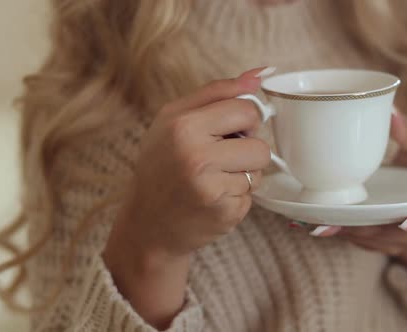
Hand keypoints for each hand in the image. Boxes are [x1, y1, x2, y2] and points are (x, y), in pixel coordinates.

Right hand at [103, 68, 271, 327]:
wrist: (146, 225)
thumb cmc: (161, 167)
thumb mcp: (174, 119)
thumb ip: (217, 93)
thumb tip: (260, 74)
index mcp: (183, 126)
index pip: (246, 109)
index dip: (245, 120)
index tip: (231, 130)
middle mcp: (196, 156)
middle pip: (260, 144)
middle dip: (248, 149)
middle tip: (221, 158)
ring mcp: (212, 188)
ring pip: (259, 170)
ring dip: (244, 175)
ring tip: (215, 179)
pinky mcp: (225, 214)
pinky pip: (252, 195)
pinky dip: (238, 197)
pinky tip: (213, 200)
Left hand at [310, 112, 406, 280]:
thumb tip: (391, 113)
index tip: (406, 220)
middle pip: (389, 238)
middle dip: (365, 231)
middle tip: (340, 222)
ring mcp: (388, 240)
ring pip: (365, 241)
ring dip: (342, 233)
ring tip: (318, 224)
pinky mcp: (366, 239)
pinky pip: (350, 239)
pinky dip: (331, 230)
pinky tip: (305, 223)